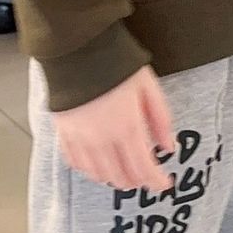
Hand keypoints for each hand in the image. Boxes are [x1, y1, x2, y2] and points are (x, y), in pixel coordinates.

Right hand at [52, 63, 175, 193]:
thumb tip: (169, 147)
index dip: (156, 181)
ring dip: (115, 179)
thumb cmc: (115, 64)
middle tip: (146, 177)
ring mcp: (80, 139)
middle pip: (121, 177)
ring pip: (99, 175)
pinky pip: (76, 164)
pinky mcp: (63, 133)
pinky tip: (98, 166)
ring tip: (125, 173)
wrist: (78, 48)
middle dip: (137, 182)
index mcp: (126, 128)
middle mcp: (102, 140)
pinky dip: (90, 171)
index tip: (165, 184)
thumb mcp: (149, 87)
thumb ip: (161, 120)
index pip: (143, 168)